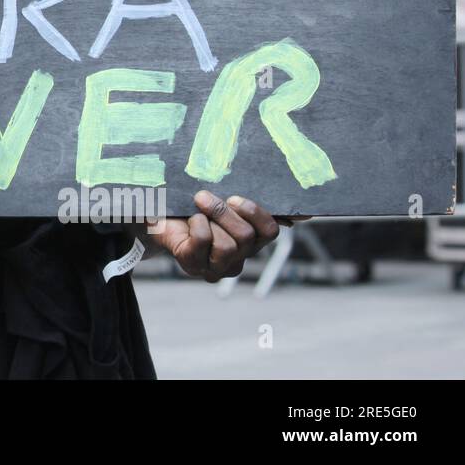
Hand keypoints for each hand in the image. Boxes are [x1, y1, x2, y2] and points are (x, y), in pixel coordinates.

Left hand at [147, 190, 282, 281]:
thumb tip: (307, 214)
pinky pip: (204, 243)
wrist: (158, 215)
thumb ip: (262, 205)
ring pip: (229, 245)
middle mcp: (237, 259)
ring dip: (210, 217)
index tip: (237, 197)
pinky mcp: (193, 266)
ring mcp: (215, 267)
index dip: (256, 213)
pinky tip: (189, 221)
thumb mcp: (228, 201)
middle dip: (225, 212)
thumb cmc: (194, 205)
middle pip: (247, 238)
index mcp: (250, 242)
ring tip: (196, 208)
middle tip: (206, 197)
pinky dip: (196, 225)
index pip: (270, 233)